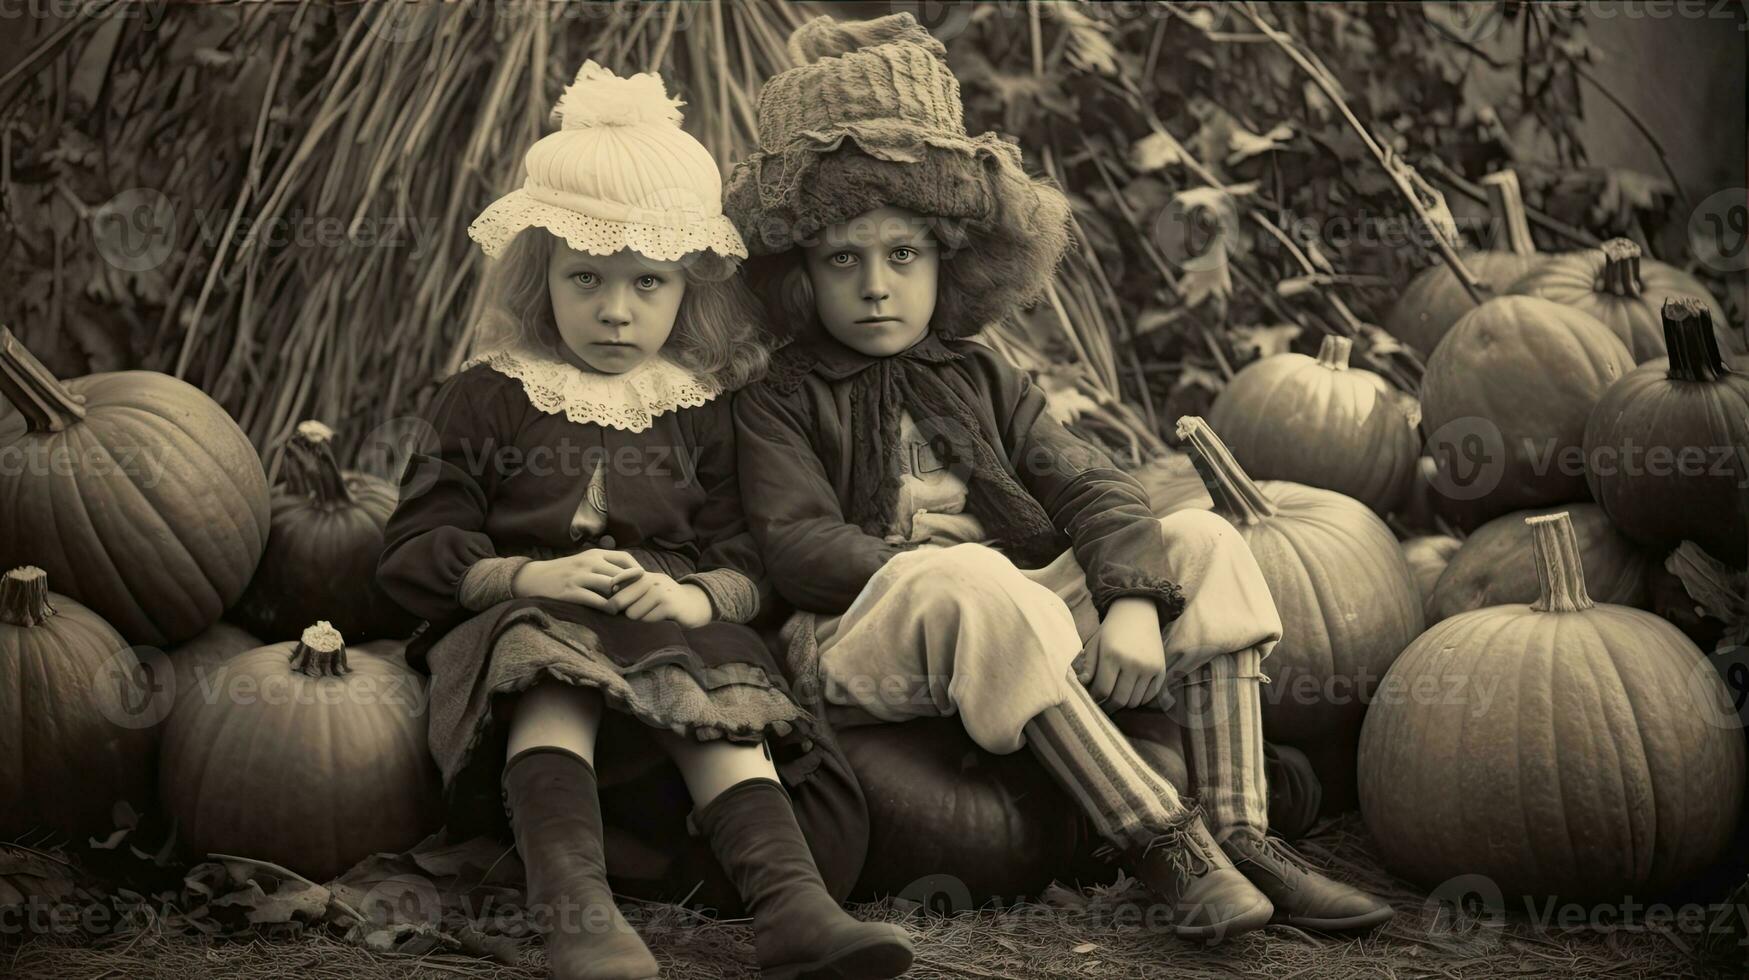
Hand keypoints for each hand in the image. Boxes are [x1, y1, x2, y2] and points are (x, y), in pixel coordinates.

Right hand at [511, 549, 641, 609]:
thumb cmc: (566, 571)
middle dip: (631, 588)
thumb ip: (605, 565)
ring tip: (625, 607)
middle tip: (637, 600)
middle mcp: (589, 562)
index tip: (642, 583)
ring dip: (621, 599)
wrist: (535, 578)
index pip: (626, 558)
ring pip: (611, 587)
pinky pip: (596, 600)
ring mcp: (580, 576)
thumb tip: (632, 575)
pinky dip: (607, 607)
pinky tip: (611, 612)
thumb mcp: (585, 561)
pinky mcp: (571, 591)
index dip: (637, 571)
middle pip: (622, 574)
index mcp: (595, 553)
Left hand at [604, 569, 713, 627]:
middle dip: (624, 612)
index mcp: (641, 575)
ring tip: (652, 615)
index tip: (613, 609)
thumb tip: (605, 602)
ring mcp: (660, 592)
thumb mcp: (647, 589)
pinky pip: (648, 620)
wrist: (694, 604)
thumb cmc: (664, 600)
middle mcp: (650, 580)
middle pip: (620, 602)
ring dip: (640, 620)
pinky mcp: (669, 605)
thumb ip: (628, 590)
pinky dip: (652, 623)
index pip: (614, 587)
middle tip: (636, 615)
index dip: (611, 601)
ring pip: (633, 614)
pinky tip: (661, 619)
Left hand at [1082, 597, 1165, 711]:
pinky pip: (1149, 696)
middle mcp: (1133, 662)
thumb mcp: (1095, 643)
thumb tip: (1084, 685)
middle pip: (1120, 699)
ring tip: (1116, 696)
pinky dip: (1139, 698)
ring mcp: (1149, 667)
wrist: (1137, 613)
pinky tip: (1130, 691)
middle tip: (1104, 704)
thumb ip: (1088, 665)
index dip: (1096, 698)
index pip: (1103, 690)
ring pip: (1134, 701)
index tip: (1093, 699)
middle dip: (1109, 705)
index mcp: (1112, 655)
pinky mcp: (1160, 670)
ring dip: (1124, 703)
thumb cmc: (1112, 629)